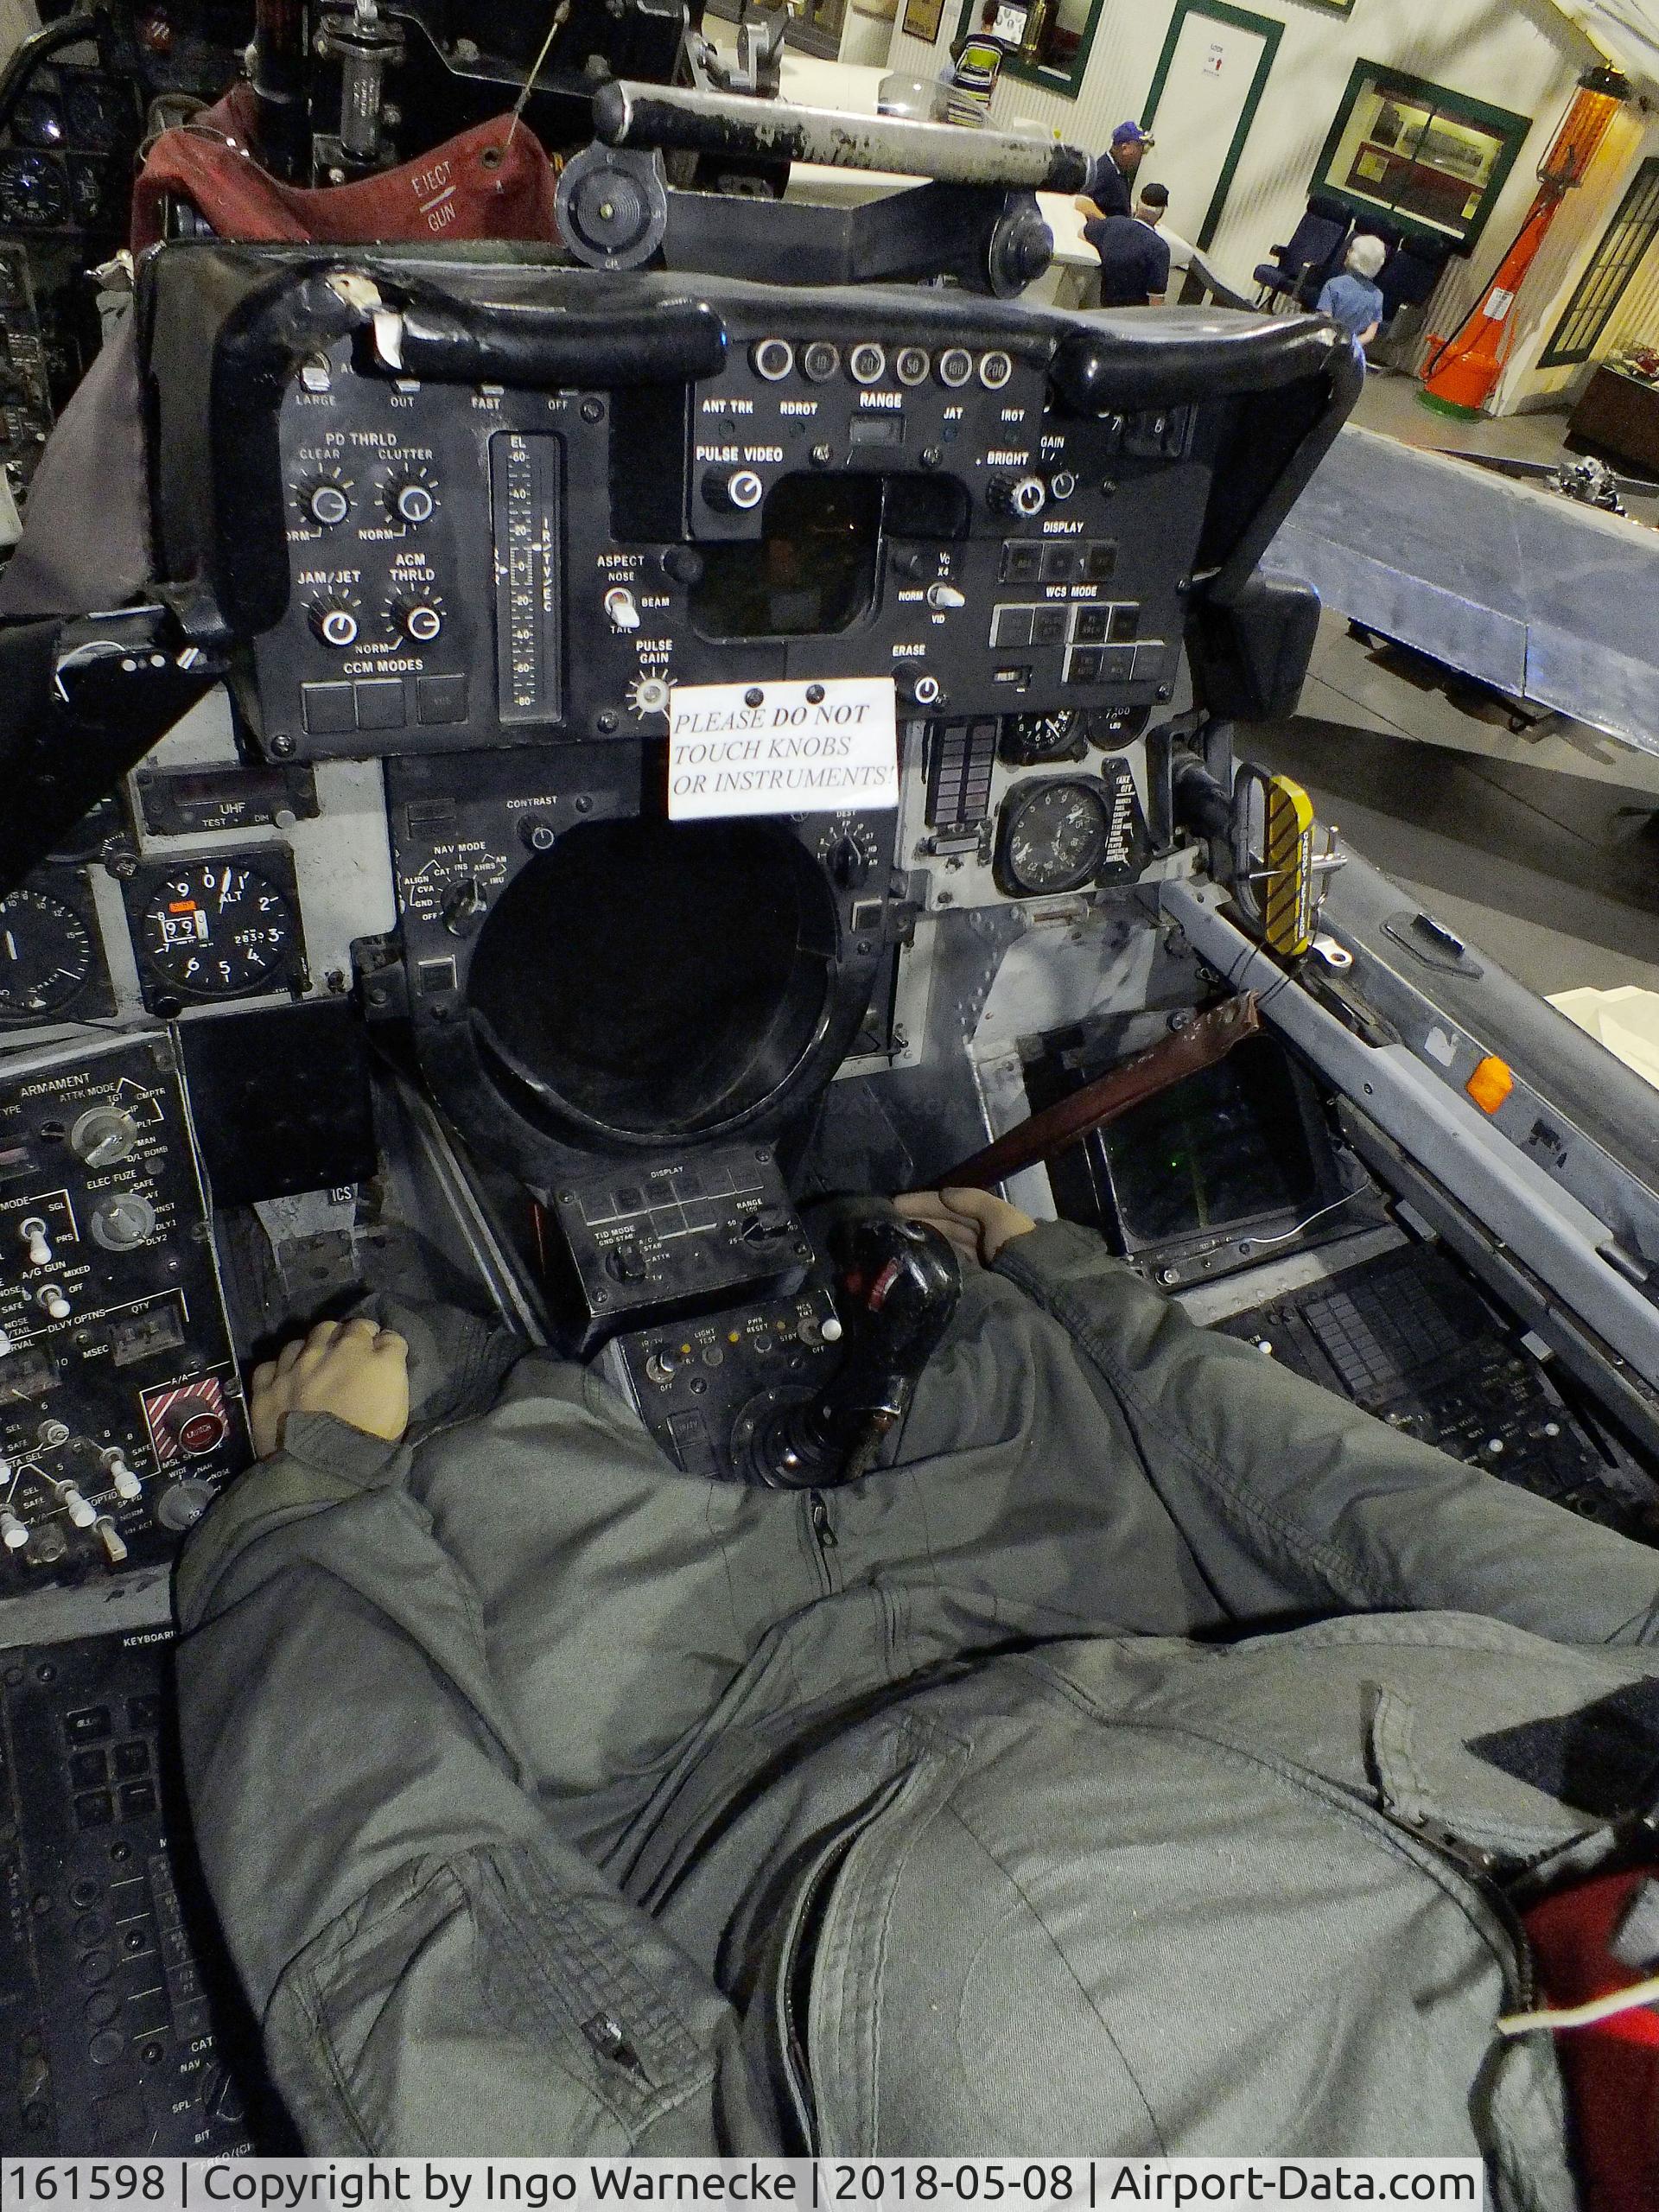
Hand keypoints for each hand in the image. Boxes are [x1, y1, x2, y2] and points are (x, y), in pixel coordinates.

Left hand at [248, 1318, 409, 1458]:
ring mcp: (296, 1366)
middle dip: (346, 1336)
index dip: (382, 1343)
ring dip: (310, 1350)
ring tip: (312, 1366)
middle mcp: (333, 1350)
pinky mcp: (268, 1385)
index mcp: (371, 1356)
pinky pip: (270, 1366)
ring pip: (302, 1341)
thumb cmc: (370, 1439)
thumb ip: (391, 1370)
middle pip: (340, 1327)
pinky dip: (278, 1372)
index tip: (382, 1353)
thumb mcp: (398, 1403)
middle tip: (348, 1355)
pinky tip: (283, 1382)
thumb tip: (383, 1355)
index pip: (382, 1334)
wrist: (323, 1466)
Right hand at [894, 1187, 1035, 1268]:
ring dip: (920, 1237)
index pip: (951, 1206)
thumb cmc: (1015, 1245)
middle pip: (944, 1224)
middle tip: (886, 1222)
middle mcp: (980, 1237)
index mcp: (989, 1218)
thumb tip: (942, 1193)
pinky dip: (929, 1257)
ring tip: (893, 1238)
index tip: (894, 1204)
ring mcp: (973, 1260)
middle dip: (917, 1219)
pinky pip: (945, 1263)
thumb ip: (973, 1200)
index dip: (924, 1202)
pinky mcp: (969, 1280)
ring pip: (941, 1243)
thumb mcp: (1000, 1216)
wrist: (1034, 1286)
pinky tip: (911, 1256)